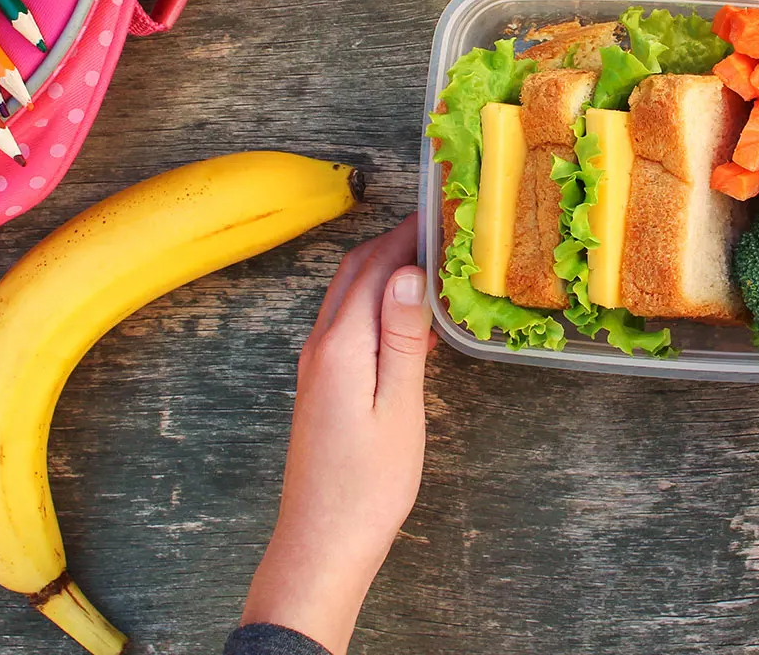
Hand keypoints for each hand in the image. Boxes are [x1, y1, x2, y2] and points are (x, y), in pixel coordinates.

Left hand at [241, 215, 434, 652]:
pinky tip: (408, 320)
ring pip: (348, 296)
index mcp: (341, 346)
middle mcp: (320, 347)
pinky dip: (375, 304)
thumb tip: (407, 273)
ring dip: (383, 270)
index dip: (407, 235)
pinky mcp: (320, 387)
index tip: (443, 212)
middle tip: (440, 228)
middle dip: (393, 242)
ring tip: (431, 262)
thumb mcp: (398, 407)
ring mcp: (316, 367)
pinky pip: (347, 325)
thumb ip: (401, 337)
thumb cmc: (367, 486)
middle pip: (354, 273)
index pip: (374, 268)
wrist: (322, 544)